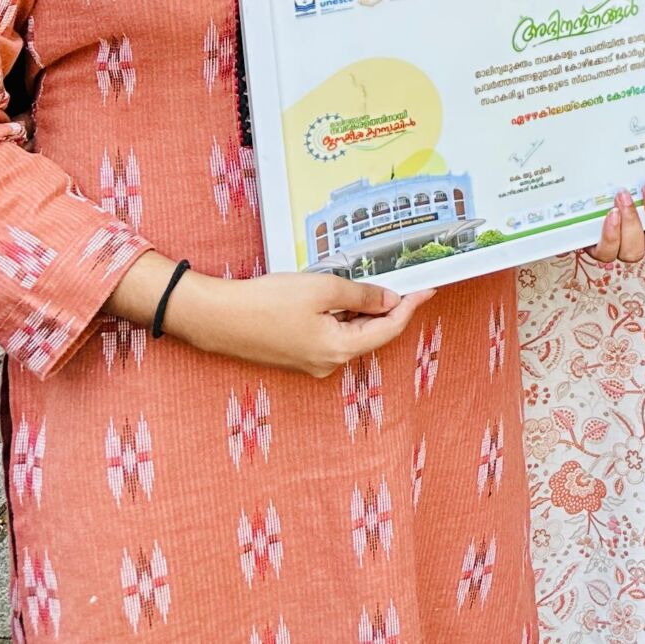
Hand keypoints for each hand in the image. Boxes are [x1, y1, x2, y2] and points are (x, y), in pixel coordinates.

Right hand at [162, 269, 428, 377]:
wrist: (217, 317)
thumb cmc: (266, 302)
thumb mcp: (322, 289)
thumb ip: (362, 295)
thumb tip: (390, 299)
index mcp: (339, 350)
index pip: (389, 329)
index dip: (410, 307)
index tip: (427, 289)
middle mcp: (328, 364)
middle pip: (371, 334)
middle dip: (386, 308)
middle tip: (400, 280)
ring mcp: (311, 363)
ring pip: (350, 334)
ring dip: (361, 311)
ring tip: (363, 284)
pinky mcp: (296, 356)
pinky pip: (330, 336)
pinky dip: (339, 318)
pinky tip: (335, 298)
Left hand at [588, 182, 644, 263]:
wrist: (586, 196)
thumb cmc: (624, 182)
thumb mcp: (643, 176)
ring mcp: (626, 248)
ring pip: (636, 251)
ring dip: (632, 222)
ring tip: (624, 196)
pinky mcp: (603, 250)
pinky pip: (608, 252)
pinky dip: (611, 234)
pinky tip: (611, 213)